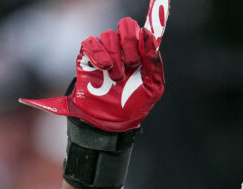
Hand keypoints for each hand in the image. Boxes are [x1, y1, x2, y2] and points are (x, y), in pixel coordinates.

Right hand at [21, 0, 167, 131]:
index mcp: (141, 52)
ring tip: (116, 79)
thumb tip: (149, 36)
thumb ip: (154, 62)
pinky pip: (91, 43)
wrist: (111, 123)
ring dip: (115, 59)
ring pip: (108, 36)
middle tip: (132, 65)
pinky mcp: (87, 57)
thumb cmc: (133, 105)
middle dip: (130, 43)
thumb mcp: (153, 87)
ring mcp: (104, 51)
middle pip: (126, 26)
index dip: (155, 11)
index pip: (147, 28)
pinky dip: (98, 54)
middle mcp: (123, 47)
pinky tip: (103, 68)